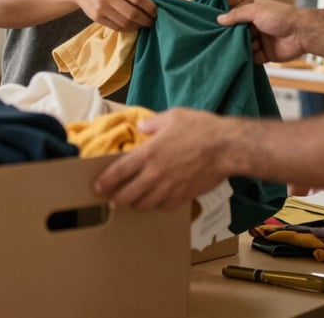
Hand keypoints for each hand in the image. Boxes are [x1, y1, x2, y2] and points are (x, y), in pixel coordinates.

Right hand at [75, 0, 155, 30]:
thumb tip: (151, 4)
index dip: (150, 8)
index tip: (156, 12)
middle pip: (132, 13)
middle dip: (146, 20)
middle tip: (152, 22)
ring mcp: (102, 8)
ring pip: (125, 23)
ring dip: (138, 26)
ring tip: (143, 24)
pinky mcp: (97, 18)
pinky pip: (116, 27)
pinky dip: (127, 29)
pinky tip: (132, 26)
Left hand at [95, 108, 229, 208]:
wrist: (226, 148)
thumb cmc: (200, 128)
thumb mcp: (173, 116)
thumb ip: (153, 123)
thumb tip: (142, 127)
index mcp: (148, 154)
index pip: (118, 172)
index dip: (105, 181)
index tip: (97, 187)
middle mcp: (154, 175)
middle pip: (127, 195)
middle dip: (115, 199)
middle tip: (110, 199)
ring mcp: (168, 189)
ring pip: (144, 204)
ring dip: (134, 205)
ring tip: (129, 202)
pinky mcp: (183, 197)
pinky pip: (163, 207)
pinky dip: (155, 206)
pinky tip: (154, 202)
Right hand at [217, 0, 305, 63]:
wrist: (302, 32)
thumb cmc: (281, 17)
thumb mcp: (255, 11)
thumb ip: (237, 15)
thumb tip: (219, 19)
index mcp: (256, 13)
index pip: (238, 18)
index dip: (228, 23)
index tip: (215, 28)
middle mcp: (258, 26)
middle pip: (240, 33)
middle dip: (232, 38)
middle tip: (219, 42)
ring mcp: (263, 41)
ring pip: (246, 46)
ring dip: (240, 48)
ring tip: (230, 50)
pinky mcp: (267, 54)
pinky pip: (254, 58)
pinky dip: (248, 59)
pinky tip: (240, 59)